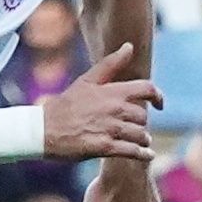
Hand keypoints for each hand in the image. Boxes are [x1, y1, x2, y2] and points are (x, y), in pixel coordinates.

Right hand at [39, 45, 160, 163]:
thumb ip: (110, 64)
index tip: (160, 104)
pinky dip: (143, 154)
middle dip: (140, 122)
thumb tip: (129, 46)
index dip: (158, 96)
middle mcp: (115, 109)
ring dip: (142, 139)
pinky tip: (147, 155)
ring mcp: (110, 129)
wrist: (41, 130)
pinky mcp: (105, 147)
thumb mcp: (86, 81)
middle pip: (143, 116)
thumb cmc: (63, 106)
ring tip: (139, 141)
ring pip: (141, 134)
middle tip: (133, 127)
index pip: (147, 89)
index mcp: (112, 91)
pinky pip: (133, 151)